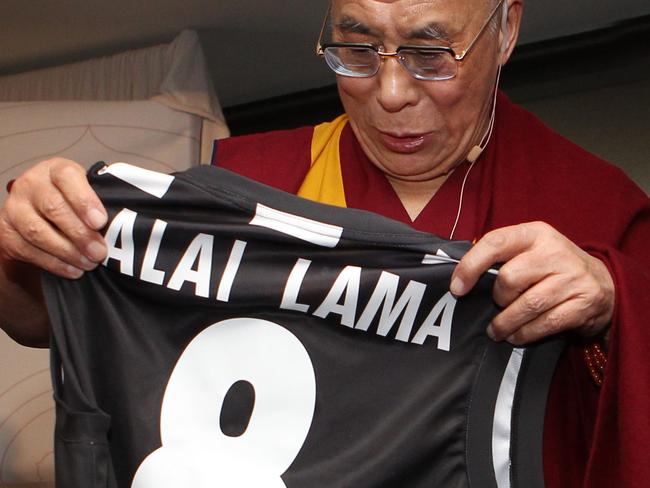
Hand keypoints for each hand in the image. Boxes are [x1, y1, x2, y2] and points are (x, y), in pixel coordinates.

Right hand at [0, 158, 107, 277]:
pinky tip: (73, 270)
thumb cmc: (72, 200)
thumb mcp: (87, 190)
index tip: (100, 222)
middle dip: (80, 234)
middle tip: (100, 252)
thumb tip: (124, 223)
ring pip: (38, 232)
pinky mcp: (7, 232)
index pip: (67, 178)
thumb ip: (101, 199)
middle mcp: (31, 184)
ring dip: (68, 252)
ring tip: (90, 264)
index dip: (84, 200)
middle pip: (53, 208)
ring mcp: (14, 208)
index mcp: (55, 169)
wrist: (38, 212)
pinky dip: (54, 263)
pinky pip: (29, 250)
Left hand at [450, 222, 614, 344]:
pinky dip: (526, 334)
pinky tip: (517, 336)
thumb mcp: (530, 250)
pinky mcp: (585, 302)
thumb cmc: (552, 267)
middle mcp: (555, 251)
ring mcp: (572, 277)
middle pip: (509, 278)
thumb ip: (501, 256)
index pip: (495, 242)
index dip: (470, 266)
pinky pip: (546, 323)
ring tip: (498, 331)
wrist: (605, 283)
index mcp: (535, 233)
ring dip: (507, 323)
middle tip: (496, 308)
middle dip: (497, 299)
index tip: (457, 288)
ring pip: (527, 305)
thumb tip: (459, 277)